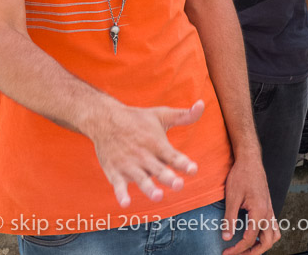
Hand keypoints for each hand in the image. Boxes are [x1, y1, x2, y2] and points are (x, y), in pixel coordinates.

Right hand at [89, 99, 204, 206]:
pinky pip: (118, 185)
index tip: (193, 169)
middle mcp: (144, 155)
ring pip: (141, 179)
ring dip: (149, 188)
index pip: (172, 155)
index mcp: (157, 143)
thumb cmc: (138, 118)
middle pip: (159, 170)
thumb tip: (202, 104)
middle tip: (179, 185)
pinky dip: (121, 194)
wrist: (105, 119)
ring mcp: (129, 165)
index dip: (183, 163)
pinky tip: (126, 203)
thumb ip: (184, 115)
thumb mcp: (161, 114)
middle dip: (169, 178)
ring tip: (158, 196)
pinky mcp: (114, 172)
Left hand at [222, 154, 279, 253]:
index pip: (250, 238)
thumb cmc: (241, 174)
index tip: (226, 252)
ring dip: (262, 245)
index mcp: (259, 211)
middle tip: (237, 254)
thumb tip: (226, 237)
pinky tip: (254, 233)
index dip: (237, 249)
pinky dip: (266, 235)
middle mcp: (268, 212)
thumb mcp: (232, 197)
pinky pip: (273, 226)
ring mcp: (270, 209)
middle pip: (266, 242)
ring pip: (273, 235)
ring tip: (248, 248)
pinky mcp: (268, 205)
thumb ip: (229, 218)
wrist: (250, 159)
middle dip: (252, 252)